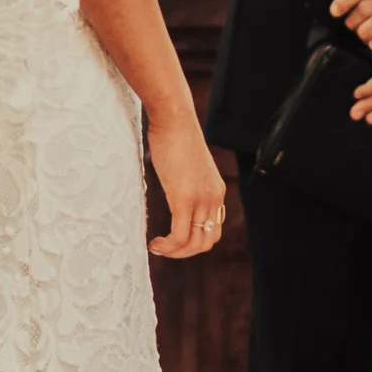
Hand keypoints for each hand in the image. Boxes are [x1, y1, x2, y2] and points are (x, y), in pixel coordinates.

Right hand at [146, 104, 227, 258]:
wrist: (174, 118)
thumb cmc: (175, 135)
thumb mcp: (188, 166)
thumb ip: (188, 182)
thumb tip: (175, 190)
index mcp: (217, 191)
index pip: (214, 229)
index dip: (194, 240)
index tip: (174, 239)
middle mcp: (214, 198)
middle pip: (208, 241)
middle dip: (185, 252)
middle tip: (164, 248)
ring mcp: (201, 199)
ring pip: (195, 243)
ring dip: (175, 253)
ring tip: (158, 247)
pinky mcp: (185, 198)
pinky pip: (180, 236)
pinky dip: (168, 247)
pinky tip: (155, 244)